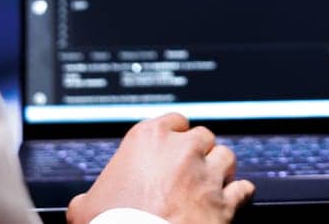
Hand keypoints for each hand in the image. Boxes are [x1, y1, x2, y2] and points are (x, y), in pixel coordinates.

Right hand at [65, 113, 253, 223]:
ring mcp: (206, 174)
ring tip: (214, 180)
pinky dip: (242, 193)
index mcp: (148, 139)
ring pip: (226, 156)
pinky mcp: (224, 202)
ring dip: (221, 167)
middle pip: (202, 136)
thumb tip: (84, 205)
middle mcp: (182, 150)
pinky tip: (238, 197)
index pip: (173, 121)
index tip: (171, 147)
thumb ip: (92, 195)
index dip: (173, 136)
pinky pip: (244, 189)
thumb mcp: (85, 207)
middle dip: (198, 151)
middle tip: (190, 169)